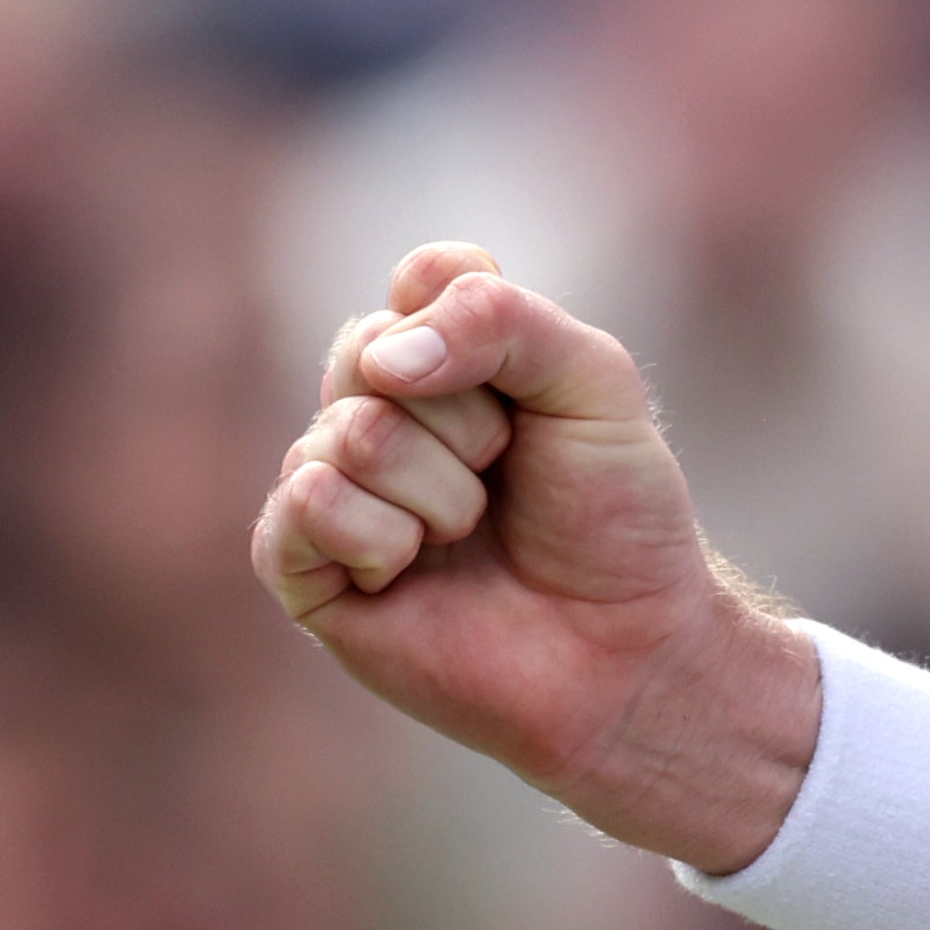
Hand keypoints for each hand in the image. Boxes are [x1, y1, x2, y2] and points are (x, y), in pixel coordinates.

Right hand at [249, 244, 819, 866]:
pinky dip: (378, 537)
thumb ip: (501, 322)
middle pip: (371, 350)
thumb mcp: (593, 384)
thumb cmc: (614, 518)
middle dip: (468, 422)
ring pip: (349, 434)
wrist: (624, 652)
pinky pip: (304, 504)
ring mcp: (337, 487)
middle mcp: (379, 411)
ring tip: (470, 535)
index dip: (471, 319)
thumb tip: (383, 361)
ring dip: (439, 492)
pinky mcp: (305, 568)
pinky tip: (409, 571)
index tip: (529, 385)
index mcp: (447, 356)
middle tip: (506, 475)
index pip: (422, 278)